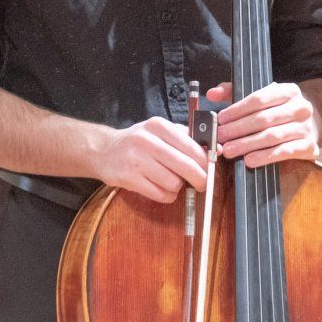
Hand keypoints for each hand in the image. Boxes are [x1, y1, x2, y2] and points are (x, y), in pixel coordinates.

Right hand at [95, 117, 209, 203]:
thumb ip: (186, 138)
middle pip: (186, 166)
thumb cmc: (138, 141)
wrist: (103, 151)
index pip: (192, 146)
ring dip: (178, 187)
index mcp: (158, 126)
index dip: (206, 161)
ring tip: (171, 181)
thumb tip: (217, 150)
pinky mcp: (129, 179)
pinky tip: (161, 188)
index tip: (210, 169)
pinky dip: (167, 196)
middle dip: (200, 179)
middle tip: (202, 184)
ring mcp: (136, 161)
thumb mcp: (159, 131)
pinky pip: (160, 195)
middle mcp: (147, 141)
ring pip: (174, 183)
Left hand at [208, 81, 319, 168]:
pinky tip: (250, 160)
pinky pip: (284, 152)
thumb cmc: (277, 111)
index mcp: (288, 91)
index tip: (220, 119)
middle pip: (264, 119)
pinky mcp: (309, 147)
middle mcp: (301, 108)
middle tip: (220, 137)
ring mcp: (306, 128)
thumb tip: (212, 94)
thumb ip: (234, 92)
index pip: (259, 99)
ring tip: (229, 150)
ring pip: (272, 136)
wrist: (310, 126)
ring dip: (247, 144)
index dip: (237, 110)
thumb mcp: (261, 97)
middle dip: (238, 129)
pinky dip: (265, 157)